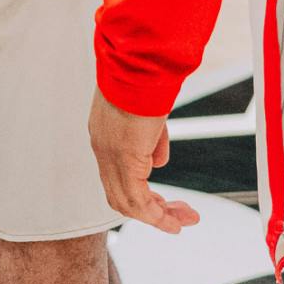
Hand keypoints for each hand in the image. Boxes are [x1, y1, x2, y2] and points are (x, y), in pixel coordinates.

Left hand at [89, 89, 201, 233]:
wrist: (138, 61)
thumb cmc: (144, 76)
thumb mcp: (149, 113)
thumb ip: (151, 140)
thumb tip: (157, 164)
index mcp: (103, 134)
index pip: (116, 175)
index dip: (139, 192)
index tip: (160, 202)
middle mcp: (102, 147)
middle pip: (119, 194)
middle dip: (149, 210)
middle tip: (175, 218)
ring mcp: (110, 154)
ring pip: (127, 203)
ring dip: (157, 217)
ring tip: (182, 222)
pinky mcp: (124, 156)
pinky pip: (137, 200)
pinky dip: (156, 216)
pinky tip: (173, 220)